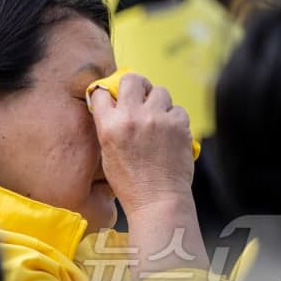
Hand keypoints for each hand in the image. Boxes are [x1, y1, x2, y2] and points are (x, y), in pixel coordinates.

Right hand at [90, 73, 207, 275]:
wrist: (157, 201)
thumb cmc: (130, 181)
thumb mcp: (106, 150)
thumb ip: (108, 124)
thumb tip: (112, 103)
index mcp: (109, 124)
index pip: (101, 91)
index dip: (107, 93)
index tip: (112, 98)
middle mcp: (132, 117)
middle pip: (132, 79)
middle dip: (135, 85)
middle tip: (139, 95)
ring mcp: (157, 119)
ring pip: (159, 91)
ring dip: (157, 102)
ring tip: (157, 119)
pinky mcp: (179, 125)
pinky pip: (178, 109)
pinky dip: (174, 118)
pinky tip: (170, 133)